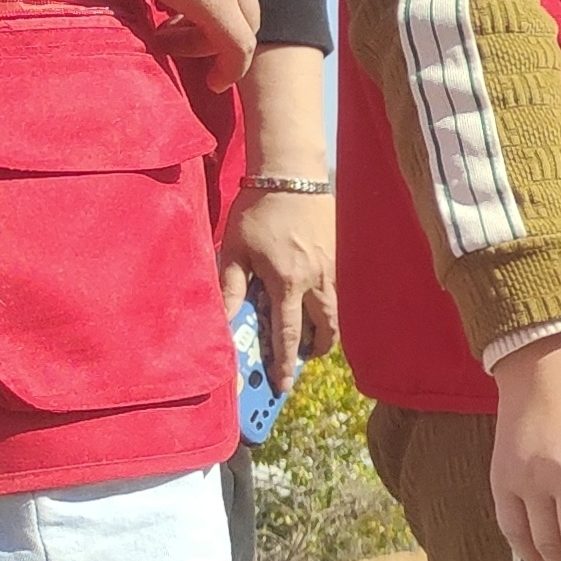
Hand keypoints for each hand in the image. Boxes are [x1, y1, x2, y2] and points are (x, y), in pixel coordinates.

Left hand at [220, 187, 336, 384]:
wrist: (292, 176)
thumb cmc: (257, 211)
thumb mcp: (234, 250)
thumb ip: (230, 288)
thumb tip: (223, 322)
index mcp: (286, 282)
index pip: (288, 334)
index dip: (285, 362)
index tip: (283, 385)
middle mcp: (314, 280)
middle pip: (324, 328)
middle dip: (315, 348)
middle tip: (304, 358)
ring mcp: (330, 267)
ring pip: (335, 311)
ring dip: (325, 329)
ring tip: (313, 335)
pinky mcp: (336, 255)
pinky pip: (335, 290)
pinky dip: (327, 304)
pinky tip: (314, 300)